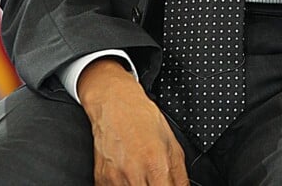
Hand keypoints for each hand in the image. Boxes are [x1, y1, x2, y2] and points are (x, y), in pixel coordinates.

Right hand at [78, 59, 189, 184]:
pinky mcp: (101, 180)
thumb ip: (180, 177)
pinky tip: (127, 173)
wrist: (114, 103)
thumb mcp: (172, 144)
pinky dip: (123, 185)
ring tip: (140, 174)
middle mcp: (134, 174)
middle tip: (154, 179)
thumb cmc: (143, 119)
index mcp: (156, 165)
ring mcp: (115, 179)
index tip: (167, 185)